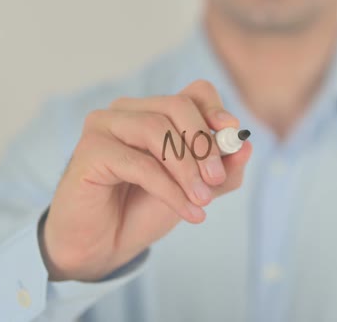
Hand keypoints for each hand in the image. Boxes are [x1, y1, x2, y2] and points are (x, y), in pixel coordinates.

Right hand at [39, 80, 251, 280]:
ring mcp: (104, 125)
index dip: (216, 110)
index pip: (194, 92)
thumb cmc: (146, 209)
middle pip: (178, 105)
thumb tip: (247, 146)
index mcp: (155, 111)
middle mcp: (128, 110)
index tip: (233, 136)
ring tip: (203, 201)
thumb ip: (223, 170)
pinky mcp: (89, 150)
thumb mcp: (196, 189)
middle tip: (217, 179)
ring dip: (187, 169)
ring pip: (157, 130)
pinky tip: (188, 212)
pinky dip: (170, 190)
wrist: (104, 244)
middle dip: (204, 144)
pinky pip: (140, 164)